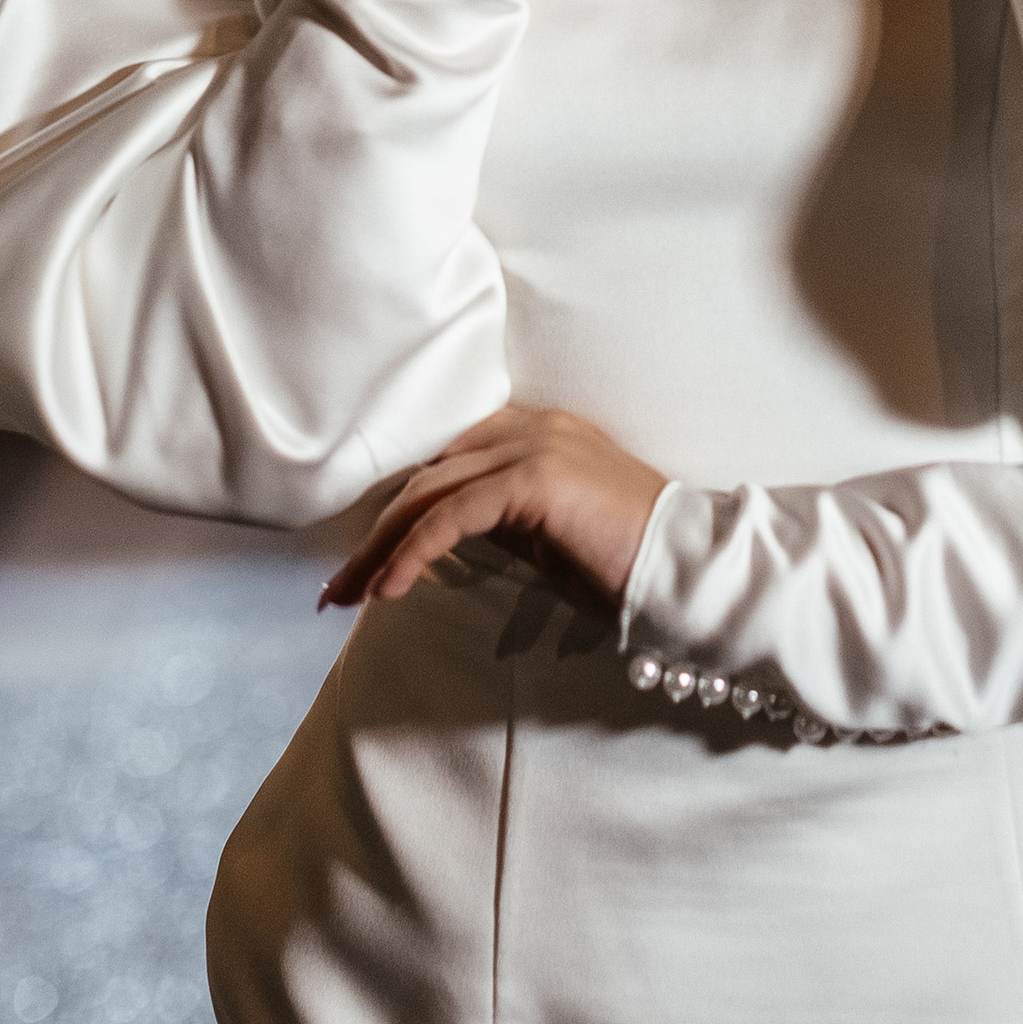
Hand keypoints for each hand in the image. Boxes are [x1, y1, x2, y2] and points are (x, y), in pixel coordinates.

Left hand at [319, 404, 667, 613]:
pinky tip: (390, 589)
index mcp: (538, 433)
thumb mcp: (549, 537)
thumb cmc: (625, 564)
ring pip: (430, 492)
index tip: (362, 560)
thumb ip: (502, 520)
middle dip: (375, 533)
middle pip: (428, 474)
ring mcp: (534, 447)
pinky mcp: (535, 479)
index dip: (398, 508)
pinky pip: (452, 515)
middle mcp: (532, 428)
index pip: (447, 460)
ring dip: (379, 548)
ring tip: (347, 595)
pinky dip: (413, 553)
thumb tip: (442, 536)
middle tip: (337, 587)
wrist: (685, 569)